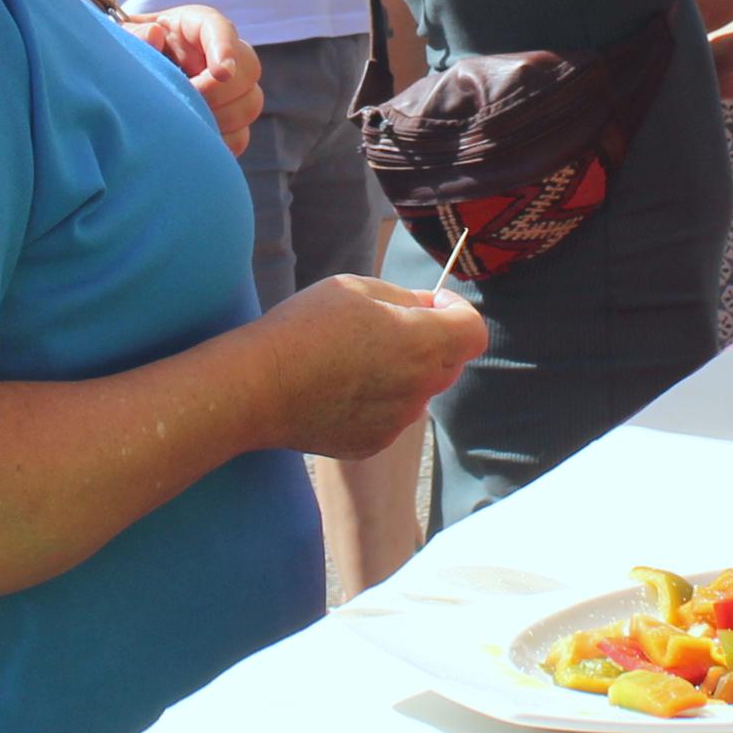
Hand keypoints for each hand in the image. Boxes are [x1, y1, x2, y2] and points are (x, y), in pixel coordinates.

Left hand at [127, 6, 261, 154]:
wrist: (125, 81)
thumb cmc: (125, 54)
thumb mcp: (122, 39)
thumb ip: (134, 35)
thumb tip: (154, 35)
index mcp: (196, 27)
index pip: (220, 29)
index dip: (225, 49)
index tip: (221, 73)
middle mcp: (219, 56)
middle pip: (248, 69)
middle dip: (221, 91)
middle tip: (189, 100)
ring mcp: (228, 91)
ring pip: (250, 104)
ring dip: (222, 117)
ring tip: (187, 119)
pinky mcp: (227, 121)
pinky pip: (240, 136)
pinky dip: (222, 141)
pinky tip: (195, 139)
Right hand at [249, 275, 486, 458]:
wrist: (260, 386)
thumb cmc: (305, 327)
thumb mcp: (356, 288)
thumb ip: (404, 298)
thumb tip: (427, 308)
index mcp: (422, 341)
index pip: (473, 331)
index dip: (458, 312)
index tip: (435, 303)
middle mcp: (419, 386)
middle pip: (448, 363)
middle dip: (430, 342)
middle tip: (388, 328)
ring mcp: (397, 421)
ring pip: (417, 392)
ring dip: (402, 374)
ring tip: (353, 360)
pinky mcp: (373, 443)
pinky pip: (389, 417)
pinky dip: (376, 402)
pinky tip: (338, 389)